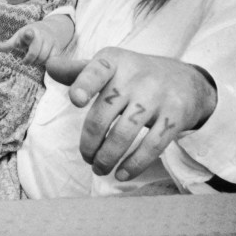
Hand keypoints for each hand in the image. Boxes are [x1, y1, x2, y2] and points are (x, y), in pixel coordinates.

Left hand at [0, 21, 67, 63]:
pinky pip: (52, 60)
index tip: (28, 33)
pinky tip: (44, 59)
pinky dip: (47, 63)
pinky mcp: (58, 48)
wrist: (52, 29)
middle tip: (26, 60)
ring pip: (43, 58)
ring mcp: (50, 41)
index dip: (28, 34)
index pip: (28, 33)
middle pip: (34, 53)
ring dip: (38, 62)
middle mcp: (41, 35)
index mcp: (29, 32)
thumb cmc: (30, 35)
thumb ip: (9, 44)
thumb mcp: (19, 37)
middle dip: (29, 59)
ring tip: (35, 58)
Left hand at [46, 47, 217, 181]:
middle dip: (90, 142)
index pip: (96, 70)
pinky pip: (152, 145)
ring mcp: (156, 96)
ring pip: (125, 133)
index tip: (75, 100)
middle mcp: (135, 77)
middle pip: (103, 114)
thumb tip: (49, 66)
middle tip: (86, 156)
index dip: (84, 84)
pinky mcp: (174, 116)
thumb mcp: (109, 66)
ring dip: (108, 157)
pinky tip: (122, 174)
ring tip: (99, 168)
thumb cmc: (134, 75)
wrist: (186, 80)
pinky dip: (134, 164)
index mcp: (113, 62)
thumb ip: (78, 71)